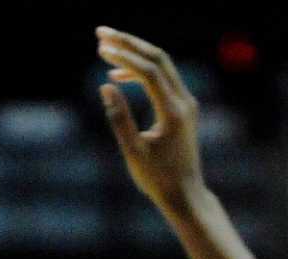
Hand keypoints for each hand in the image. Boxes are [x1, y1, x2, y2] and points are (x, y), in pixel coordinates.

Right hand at [96, 27, 205, 217]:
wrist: (186, 196)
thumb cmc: (158, 180)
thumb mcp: (134, 153)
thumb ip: (120, 119)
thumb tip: (106, 87)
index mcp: (172, 113)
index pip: (148, 71)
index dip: (124, 56)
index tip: (101, 48)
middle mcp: (184, 102)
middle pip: (157, 58)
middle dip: (128, 43)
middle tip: (101, 33)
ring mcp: (186, 103)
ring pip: (161, 64)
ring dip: (134, 53)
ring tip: (106, 49)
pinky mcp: (184, 107)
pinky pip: (163, 78)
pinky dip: (142, 71)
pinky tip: (120, 76)